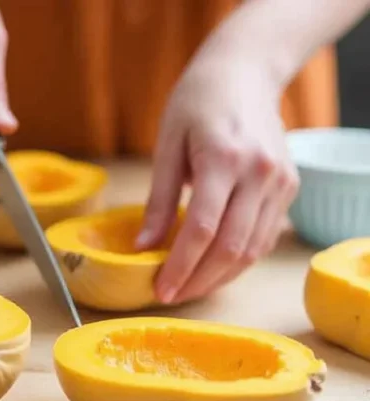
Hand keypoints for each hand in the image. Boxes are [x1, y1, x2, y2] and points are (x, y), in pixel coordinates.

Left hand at [137, 55, 299, 304]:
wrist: (246, 72)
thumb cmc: (199, 102)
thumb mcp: (168, 144)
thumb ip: (159, 200)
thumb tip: (144, 248)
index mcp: (224, 158)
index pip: (202, 230)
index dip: (180, 267)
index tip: (159, 289)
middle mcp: (259, 173)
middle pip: (230, 248)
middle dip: (197, 281)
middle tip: (171, 296)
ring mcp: (279, 182)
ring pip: (250, 251)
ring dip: (218, 278)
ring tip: (188, 288)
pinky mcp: (288, 188)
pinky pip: (262, 239)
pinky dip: (237, 261)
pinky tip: (212, 268)